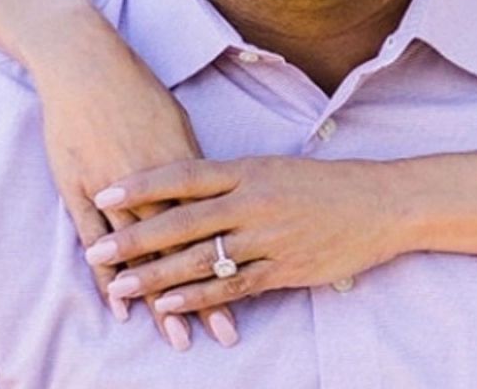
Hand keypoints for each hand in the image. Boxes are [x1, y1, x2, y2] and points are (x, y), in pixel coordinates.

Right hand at [31, 13, 236, 347]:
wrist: (89, 68)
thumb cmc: (138, 92)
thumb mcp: (177, 125)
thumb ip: (198, 166)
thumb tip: (220, 189)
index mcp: (186, 164)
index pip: (214, 225)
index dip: (231, 261)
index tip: (252, 296)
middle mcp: (155, 182)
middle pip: (186, 248)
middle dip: (205, 293)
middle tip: (222, 334)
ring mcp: (117, 189)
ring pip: (144, 255)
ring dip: (160, 298)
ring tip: (177, 336)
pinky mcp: (83, 190)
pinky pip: (96, 241)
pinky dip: (110, 276)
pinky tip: (120, 307)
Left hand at [85, 155, 403, 312]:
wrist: (380, 203)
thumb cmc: (325, 184)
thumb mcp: (276, 169)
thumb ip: (233, 181)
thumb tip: (186, 190)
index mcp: (250, 169)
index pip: (185, 175)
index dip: (143, 185)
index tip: (105, 193)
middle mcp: (254, 201)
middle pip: (183, 221)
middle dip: (136, 238)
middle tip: (96, 251)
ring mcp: (268, 236)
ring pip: (201, 259)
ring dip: (156, 276)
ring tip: (120, 287)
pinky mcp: (283, 268)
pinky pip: (231, 287)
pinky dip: (197, 298)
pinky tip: (169, 306)